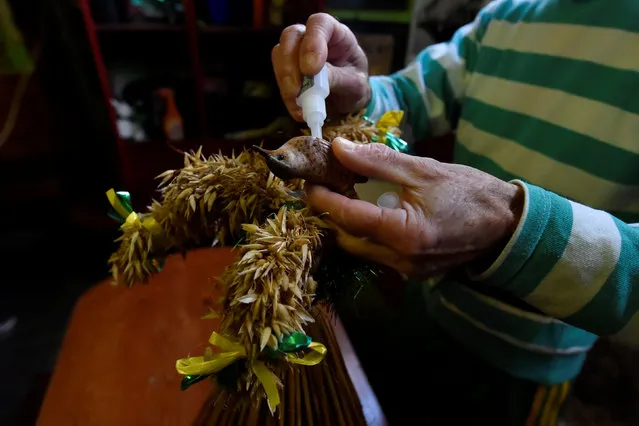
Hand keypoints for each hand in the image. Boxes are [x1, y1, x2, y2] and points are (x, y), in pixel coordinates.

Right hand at [272, 13, 370, 120]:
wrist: (349, 99)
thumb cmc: (356, 84)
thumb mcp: (355, 84)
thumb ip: (337, 78)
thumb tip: (315, 79)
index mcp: (336, 34)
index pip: (319, 24)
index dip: (312, 42)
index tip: (311, 69)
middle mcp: (312, 37)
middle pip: (291, 36)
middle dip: (290, 64)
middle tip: (296, 90)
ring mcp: (297, 52)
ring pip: (280, 56)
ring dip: (285, 82)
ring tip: (299, 104)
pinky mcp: (288, 71)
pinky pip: (280, 79)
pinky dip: (287, 97)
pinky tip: (299, 111)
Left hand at [305, 138, 524, 278]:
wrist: (506, 224)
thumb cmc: (469, 192)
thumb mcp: (423, 169)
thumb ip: (378, 161)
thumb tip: (339, 149)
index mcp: (404, 234)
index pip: (348, 217)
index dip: (323, 198)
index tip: (308, 182)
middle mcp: (401, 260)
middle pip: (348, 239)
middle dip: (330, 214)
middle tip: (323, 186)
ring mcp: (407, 271)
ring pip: (360, 249)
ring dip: (346, 225)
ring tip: (342, 195)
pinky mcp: (412, 272)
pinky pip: (377, 254)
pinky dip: (366, 234)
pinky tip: (368, 212)